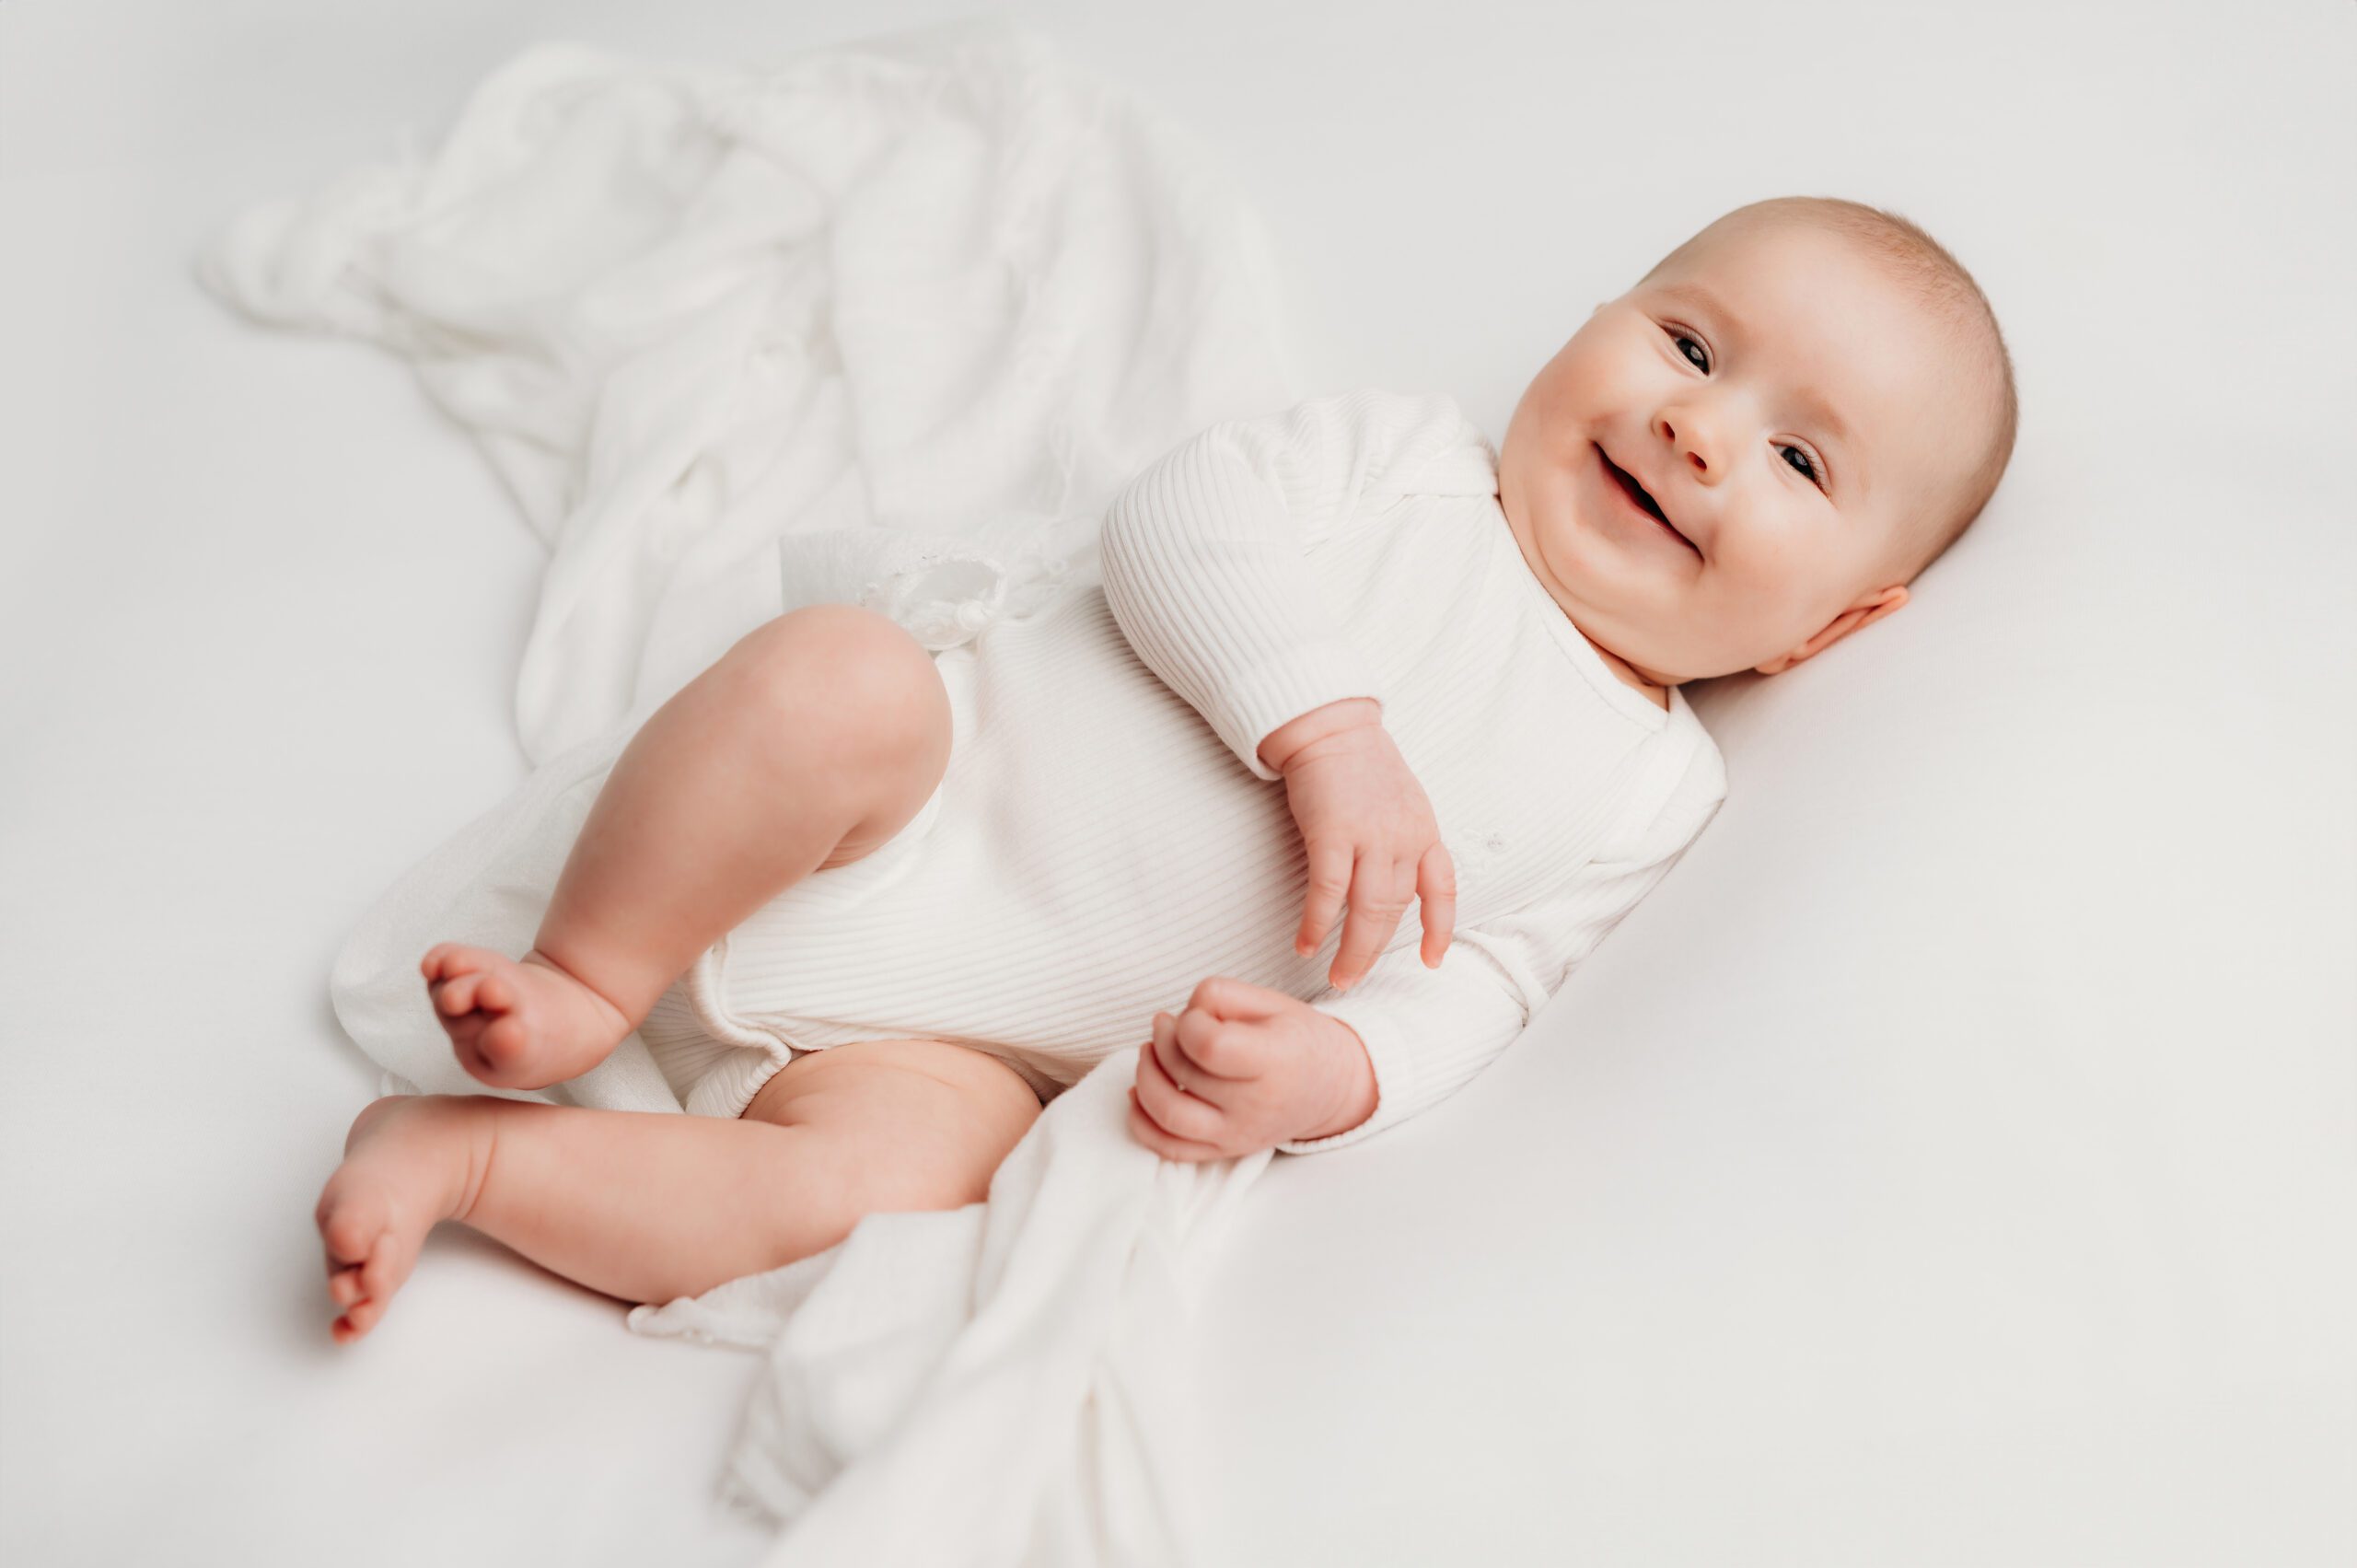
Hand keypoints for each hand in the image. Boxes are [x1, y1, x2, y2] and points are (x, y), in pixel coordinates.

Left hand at [1125, 976, 1371, 1160]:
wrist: (1330, 1088)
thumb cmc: (1298, 1039)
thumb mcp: (1273, 1001)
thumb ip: (1223, 995)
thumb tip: (1181, 1014)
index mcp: (1275, 1061)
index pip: (1210, 1047)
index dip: (1188, 1022)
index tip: (1194, 1014)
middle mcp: (1256, 1105)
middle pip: (1184, 1075)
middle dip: (1162, 1041)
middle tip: (1166, 1023)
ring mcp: (1238, 1135)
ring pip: (1169, 1116)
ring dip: (1145, 1079)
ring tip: (1148, 1053)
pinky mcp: (1224, 1152)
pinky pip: (1169, 1149)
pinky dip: (1142, 1122)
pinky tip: (1139, 1093)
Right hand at [1265, 701, 1454, 989]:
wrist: (1329, 724)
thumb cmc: (1357, 763)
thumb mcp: (1398, 801)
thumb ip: (1401, 839)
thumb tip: (1391, 881)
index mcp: (1424, 830)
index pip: (1442, 888)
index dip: (1440, 928)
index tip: (1434, 960)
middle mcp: (1405, 837)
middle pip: (1396, 910)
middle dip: (1376, 951)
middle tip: (1353, 978)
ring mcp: (1371, 835)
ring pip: (1368, 910)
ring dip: (1352, 950)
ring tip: (1337, 975)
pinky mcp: (1332, 832)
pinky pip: (1329, 892)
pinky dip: (1317, 923)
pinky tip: (1306, 943)